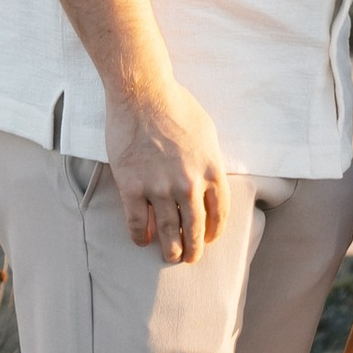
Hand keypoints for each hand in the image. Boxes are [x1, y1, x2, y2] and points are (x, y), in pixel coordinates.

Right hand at [102, 77, 228, 262]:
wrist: (142, 94)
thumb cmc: (176, 106)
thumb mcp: (207, 133)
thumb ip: (210, 161)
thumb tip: (209, 182)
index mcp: (211, 170)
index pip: (219, 213)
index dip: (214, 231)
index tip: (209, 238)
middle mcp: (189, 184)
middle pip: (195, 228)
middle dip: (194, 248)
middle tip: (190, 258)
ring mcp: (160, 188)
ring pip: (168, 231)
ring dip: (170, 248)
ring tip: (170, 256)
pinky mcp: (133, 188)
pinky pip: (138, 223)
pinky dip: (140, 236)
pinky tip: (142, 240)